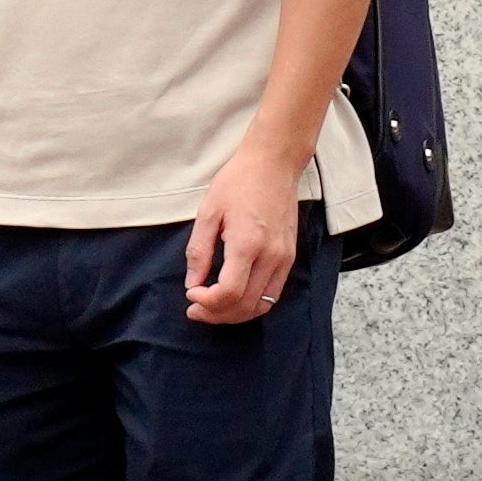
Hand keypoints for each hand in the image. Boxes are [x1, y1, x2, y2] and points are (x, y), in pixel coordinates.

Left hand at [186, 136, 310, 326]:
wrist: (273, 166)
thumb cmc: (236, 184)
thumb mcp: (207, 213)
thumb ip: (199, 251)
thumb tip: (192, 283)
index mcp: (247, 244)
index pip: (230, 292)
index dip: (207, 303)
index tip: (190, 295)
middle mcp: (271, 256)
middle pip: (246, 304)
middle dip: (218, 314)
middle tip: (195, 310)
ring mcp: (285, 258)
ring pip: (264, 304)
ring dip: (236, 313)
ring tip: (211, 308)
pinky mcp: (290, 257)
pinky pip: (274, 293)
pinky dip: (253, 303)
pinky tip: (233, 297)